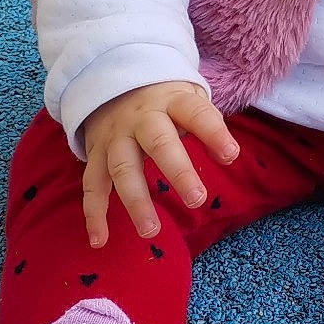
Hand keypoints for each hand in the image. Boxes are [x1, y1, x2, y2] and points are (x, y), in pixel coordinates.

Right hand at [77, 80, 237, 247]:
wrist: (108, 83)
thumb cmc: (162, 102)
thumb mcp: (187, 99)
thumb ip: (207, 123)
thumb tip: (228, 156)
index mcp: (170, 101)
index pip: (195, 113)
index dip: (213, 132)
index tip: (231, 154)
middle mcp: (141, 118)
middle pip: (158, 141)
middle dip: (177, 171)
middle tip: (197, 199)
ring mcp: (116, 137)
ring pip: (123, 167)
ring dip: (135, 200)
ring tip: (151, 230)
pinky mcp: (96, 154)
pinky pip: (92, 184)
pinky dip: (94, 213)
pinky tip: (99, 239)